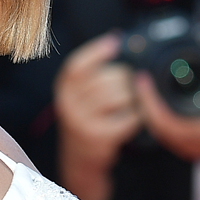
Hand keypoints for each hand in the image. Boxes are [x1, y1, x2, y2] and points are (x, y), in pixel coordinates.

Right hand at [55, 34, 142, 199]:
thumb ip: (93, 73)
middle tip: (129, 86)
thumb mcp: (80, 96)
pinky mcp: (98, 138)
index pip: (77, 65)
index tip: (115, 41)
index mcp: (63, 89)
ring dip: (133, 98)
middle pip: (106, 79)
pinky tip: (132, 120)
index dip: (97, 50)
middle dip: (125, 79)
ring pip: (119, 96)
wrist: (79, 160)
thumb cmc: (86, 120)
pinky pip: (128, 118)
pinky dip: (136, 117)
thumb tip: (116, 39)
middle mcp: (68, 105)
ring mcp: (82, 122)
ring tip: (131, 104)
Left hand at [134, 62, 199, 174]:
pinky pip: (163, 131)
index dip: (149, 100)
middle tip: (140, 80)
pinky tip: (155, 101)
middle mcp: (188, 142)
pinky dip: (156, 116)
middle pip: (153, 124)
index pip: (163, 119)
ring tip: (144, 88)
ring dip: (148, 109)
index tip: (144, 80)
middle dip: (143, 101)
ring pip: (156, 129)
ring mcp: (185, 146)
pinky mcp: (185, 146)